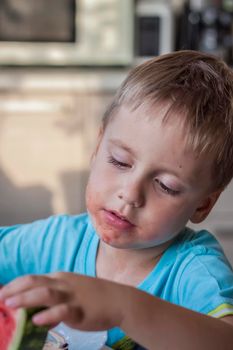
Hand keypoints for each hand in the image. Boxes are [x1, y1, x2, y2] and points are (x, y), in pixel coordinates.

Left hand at [0, 273, 125, 330]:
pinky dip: (49, 315)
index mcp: (60, 278)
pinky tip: (37, 320)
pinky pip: (63, 311)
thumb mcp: (72, 293)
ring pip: (45, 294)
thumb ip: (54, 303)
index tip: (0, 294)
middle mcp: (63, 284)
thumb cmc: (94, 296)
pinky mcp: (81, 311)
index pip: (32, 278)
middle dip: (14, 290)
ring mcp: (72, 297)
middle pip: (34, 282)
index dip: (14, 285)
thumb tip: (37, 318)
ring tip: (10, 306)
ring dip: (25, 299)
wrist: (119, 299)